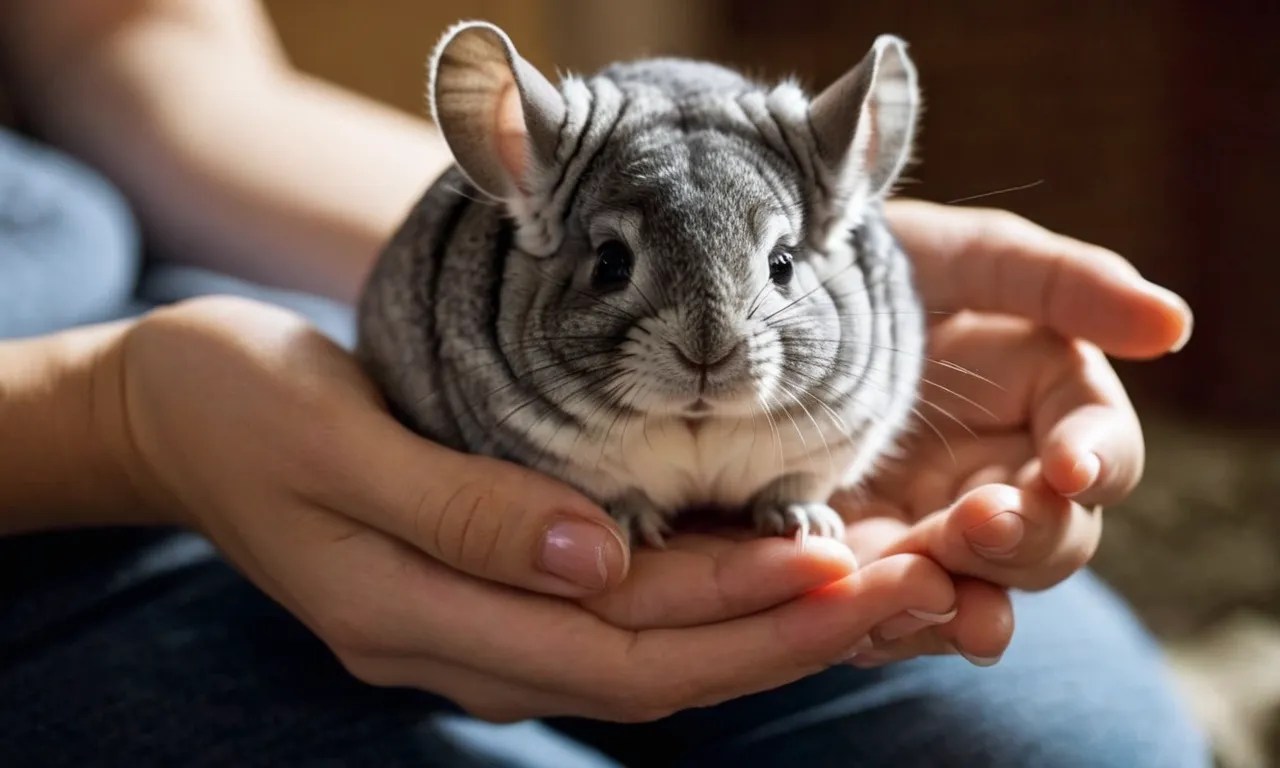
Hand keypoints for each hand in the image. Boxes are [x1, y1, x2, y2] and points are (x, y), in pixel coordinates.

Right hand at [103, 295, 961, 720]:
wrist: (171, 414)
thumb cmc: (240, 406)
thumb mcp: (331, 443)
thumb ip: (462, 510)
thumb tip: (595, 560)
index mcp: (416, 617)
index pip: (615, 641)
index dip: (735, 610)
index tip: (845, 563)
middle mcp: (462, 648)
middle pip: (655, 665)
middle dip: (788, 634)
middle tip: (911, 588)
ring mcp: (477, 630)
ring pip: (651, 653)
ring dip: (767, 626)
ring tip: (879, 586)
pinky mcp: (491, 594)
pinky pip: (621, 622)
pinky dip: (709, 603)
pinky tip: (777, 572)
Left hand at [819, 200, 1194, 665]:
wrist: (756, 302)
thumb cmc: (871, 262)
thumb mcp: (961, 255)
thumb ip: (1062, 283)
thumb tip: (1176, 323)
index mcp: (1042, 407)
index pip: (1099, 451)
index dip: (1095, 461)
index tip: (1070, 466)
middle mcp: (998, 477)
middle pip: (1051, 540)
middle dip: (1022, 538)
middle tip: (978, 521)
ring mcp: (930, 528)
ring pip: (977, 592)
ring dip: (965, 601)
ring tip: (933, 590)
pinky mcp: (862, 563)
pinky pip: (892, 614)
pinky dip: (888, 622)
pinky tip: (867, 621)